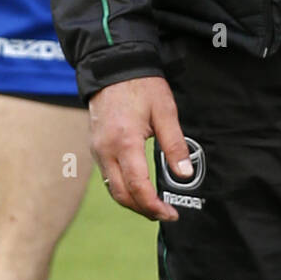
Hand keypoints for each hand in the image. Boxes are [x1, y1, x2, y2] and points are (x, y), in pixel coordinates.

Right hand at [89, 75, 191, 220]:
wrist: (114, 65)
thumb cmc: (142, 85)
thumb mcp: (164, 111)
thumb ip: (174, 144)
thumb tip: (185, 174)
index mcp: (125, 143)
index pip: (138, 187)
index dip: (154, 206)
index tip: (170, 214)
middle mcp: (105, 150)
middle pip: (121, 194)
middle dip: (142, 209)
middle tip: (164, 214)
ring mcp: (97, 149)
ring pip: (111, 187)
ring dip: (131, 200)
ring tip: (153, 204)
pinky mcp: (95, 146)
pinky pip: (107, 175)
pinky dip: (122, 187)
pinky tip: (138, 186)